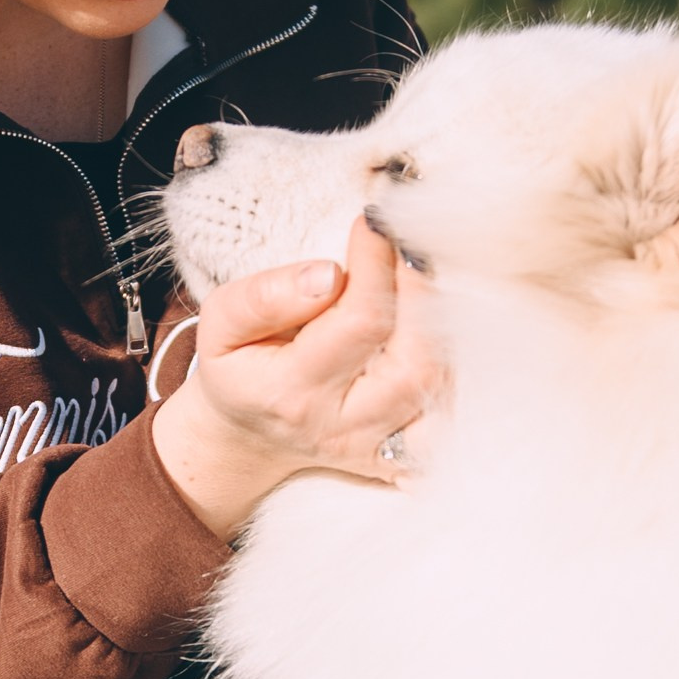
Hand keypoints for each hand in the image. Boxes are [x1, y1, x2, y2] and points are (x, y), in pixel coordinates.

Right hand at [150, 215, 437, 540]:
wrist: (246, 436)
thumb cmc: (239, 367)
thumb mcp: (221, 325)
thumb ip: (265, 297)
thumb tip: (328, 274)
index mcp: (291, 392)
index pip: (359, 322)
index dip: (378, 265)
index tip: (374, 223)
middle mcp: (342, 426)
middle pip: (414, 363)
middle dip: (422, 295)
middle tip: (408, 249)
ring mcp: (377, 445)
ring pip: (439, 389)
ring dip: (443, 327)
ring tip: (419, 283)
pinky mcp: (402, 456)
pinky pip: (450, 422)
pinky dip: (457, 376)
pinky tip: (438, 334)